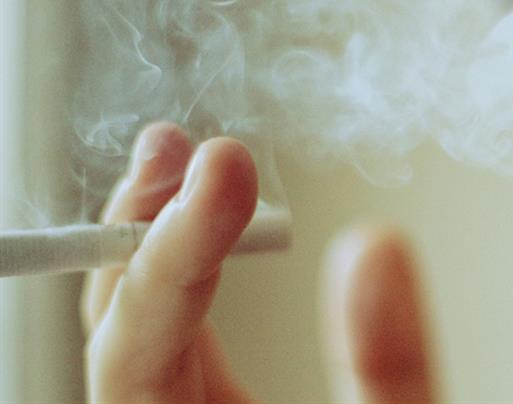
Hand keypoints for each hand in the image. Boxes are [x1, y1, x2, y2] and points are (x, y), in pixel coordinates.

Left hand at [79, 122, 438, 402]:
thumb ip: (393, 365)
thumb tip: (373, 248)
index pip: (140, 353)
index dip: (173, 250)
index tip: (222, 168)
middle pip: (114, 333)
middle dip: (144, 230)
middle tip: (181, 151)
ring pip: (131, 336)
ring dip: (149, 243)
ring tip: (178, 168)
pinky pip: (166, 352)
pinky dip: (178, 282)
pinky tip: (194, 236)